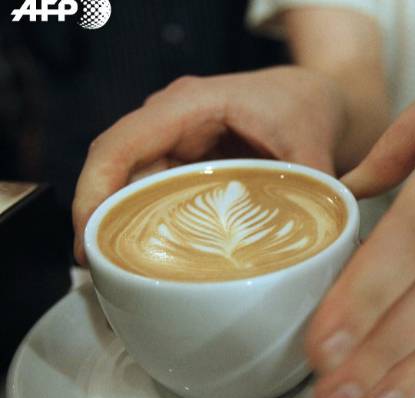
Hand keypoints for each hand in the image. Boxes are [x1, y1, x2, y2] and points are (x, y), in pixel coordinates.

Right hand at [72, 66, 346, 264]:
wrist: (315, 97)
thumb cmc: (307, 108)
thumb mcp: (311, 148)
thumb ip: (305, 193)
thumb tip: (307, 248)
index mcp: (192, 104)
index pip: (121, 145)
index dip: (96, 191)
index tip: (88, 238)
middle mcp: (171, 118)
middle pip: (116, 168)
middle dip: (102, 218)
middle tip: (103, 271)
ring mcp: (175, 140)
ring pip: (132, 183)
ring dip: (123, 223)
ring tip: (122, 273)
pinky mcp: (184, 160)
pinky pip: (154, 190)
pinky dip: (149, 221)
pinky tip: (154, 257)